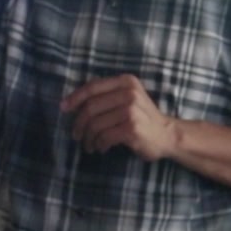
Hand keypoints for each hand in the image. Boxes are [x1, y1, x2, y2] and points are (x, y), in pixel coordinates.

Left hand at [62, 75, 178, 160]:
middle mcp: (129, 93)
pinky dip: (99, 144)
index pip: (92, 87)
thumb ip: (106, 95)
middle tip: (77, 135)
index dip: (74, 98)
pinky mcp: (132, 128)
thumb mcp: (127, 98)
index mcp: (126, 82)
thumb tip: (70, 103)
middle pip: (90, 107)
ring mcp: (131, 110)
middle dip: (79, 124)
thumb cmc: (142, 118)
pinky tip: (101, 148)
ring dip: (88, 138)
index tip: (63, 109)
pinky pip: (104, 137)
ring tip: (89, 145)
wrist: (167, 135)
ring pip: (95, 124)